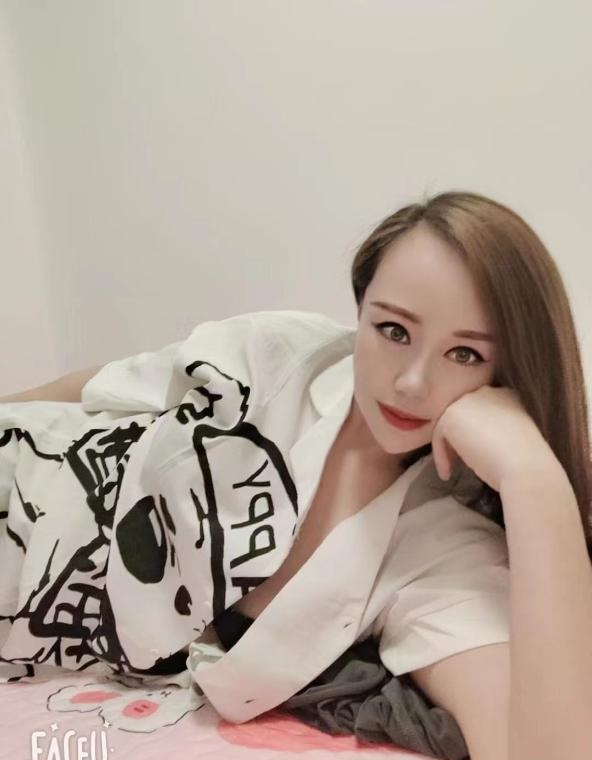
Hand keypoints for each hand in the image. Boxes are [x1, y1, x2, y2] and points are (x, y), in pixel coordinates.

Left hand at [430, 385, 557, 492]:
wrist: (524, 465)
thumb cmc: (525, 462)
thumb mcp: (513, 438)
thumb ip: (495, 432)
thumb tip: (473, 442)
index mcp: (508, 396)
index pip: (482, 412)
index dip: (475, 434)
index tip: (476, 456)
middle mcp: (488, 392)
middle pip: (464, 415)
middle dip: (459, 439)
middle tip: (458, 462)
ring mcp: (469, 400)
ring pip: (450, 425)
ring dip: (448, 449)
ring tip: (451, 471)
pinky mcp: (452, 414)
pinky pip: (438, 435)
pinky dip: (440, 455)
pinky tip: (447, 474)